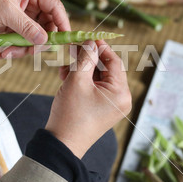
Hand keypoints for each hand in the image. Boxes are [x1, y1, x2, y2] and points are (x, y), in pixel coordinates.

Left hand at [0, 0, 70, 57]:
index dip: (62, 22)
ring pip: (34, 37)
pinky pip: (22, 42)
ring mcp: (24, 17)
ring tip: (6, 52)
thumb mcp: (5, 11)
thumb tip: (44, 40)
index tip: (64, 39)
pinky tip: (1, 52)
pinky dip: (14, 49)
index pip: (55, 7)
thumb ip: (26, 27)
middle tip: (31, 52)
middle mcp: (31, 4)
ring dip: (23, 48)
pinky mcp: (15, 28)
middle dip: (39, 41)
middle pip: (47, 26)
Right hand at [46, 40, 131, 158]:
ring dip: (82, 69)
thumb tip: (91, 42)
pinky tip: (66, 77)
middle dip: (87, 59)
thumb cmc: (71, 114)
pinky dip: (82, 81)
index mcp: (121, 92)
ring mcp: (111, 105)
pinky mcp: (101, 109)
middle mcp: (120, 99)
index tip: (87, 37)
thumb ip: (86, 58)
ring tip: (64, 68)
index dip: (100, 47)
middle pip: (106, 69)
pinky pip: (94, 88)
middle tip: (72, 48)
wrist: (61, 144)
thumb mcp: (77, 81)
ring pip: (98, 77)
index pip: (114, 61)